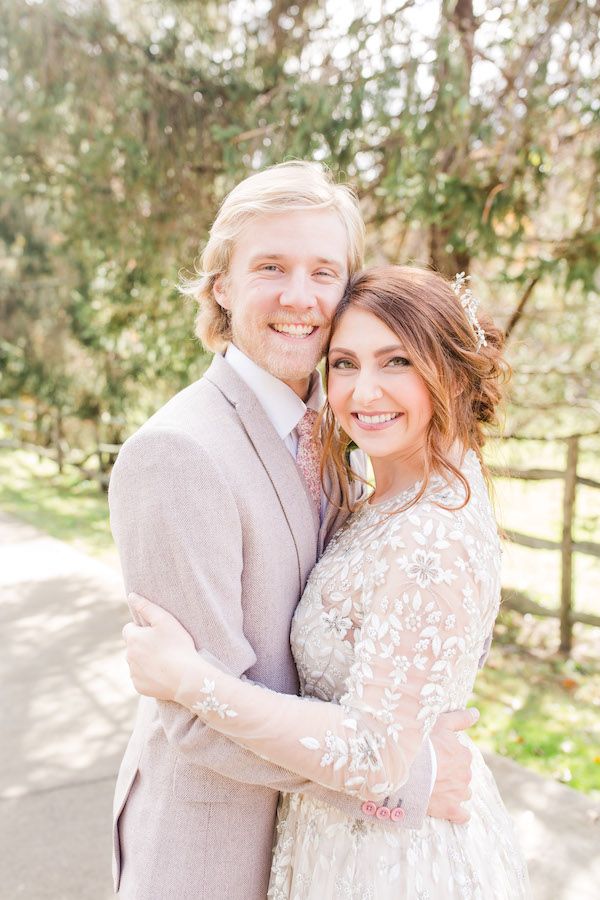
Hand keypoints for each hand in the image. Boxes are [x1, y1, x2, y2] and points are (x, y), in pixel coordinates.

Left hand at [122, 593, 196, 700]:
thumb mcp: (165, 620)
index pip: (129, 629)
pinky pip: (141, 678)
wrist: (187, 678)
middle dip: (143, 645)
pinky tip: (163, 673)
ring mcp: (133, 673)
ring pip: (136, 662)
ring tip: (165, 660)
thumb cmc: (178, 646)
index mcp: (133, 639)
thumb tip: (131, 596)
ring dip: (145, 660)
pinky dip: (149, 675)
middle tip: (164, 646)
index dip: (142, 629)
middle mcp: (128, 656)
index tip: (156, 633)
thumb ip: (146, 606)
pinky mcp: (139, 687)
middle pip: (132, 646)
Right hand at [427, 708, 477, 823]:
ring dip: (453, 792)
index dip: (448, 757)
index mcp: (464, 756)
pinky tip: (449, 809)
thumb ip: (460, 718)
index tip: (435, 756)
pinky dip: (458, 813)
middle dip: (451, 774)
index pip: (461, 757)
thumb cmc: (424, 744)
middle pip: (462, 775)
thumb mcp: (441, 724)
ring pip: (462, 793)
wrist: (409, 770)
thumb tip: (476, 713)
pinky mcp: (452, 810)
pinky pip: (462, 815)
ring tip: (435, 788)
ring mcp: (459, 794)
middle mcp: (466, 775)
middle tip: (432, 771)